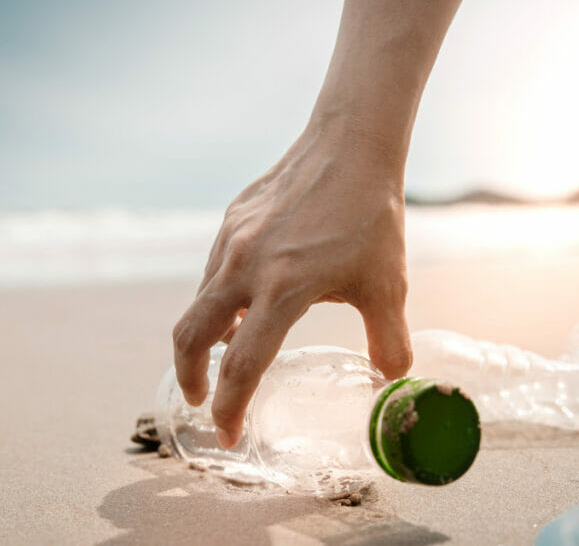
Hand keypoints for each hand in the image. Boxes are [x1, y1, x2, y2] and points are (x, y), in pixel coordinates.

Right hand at [172, 123, 411, 447]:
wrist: (350, 144)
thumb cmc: (371, 216)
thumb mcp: (387, 285)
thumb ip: (389, 340)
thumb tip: (390, 380)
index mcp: (283, 289)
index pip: (242, 365)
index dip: (232, 408)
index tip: (229, 434)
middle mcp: (245, 266)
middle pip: (189, 335)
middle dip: (189, 376)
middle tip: (203, 400)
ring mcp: (232, 241)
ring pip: (200, 301)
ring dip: (207, 335)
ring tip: (229, 352)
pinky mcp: (230, 221)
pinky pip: (213, 272)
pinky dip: (218, 299)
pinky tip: (244, 302)